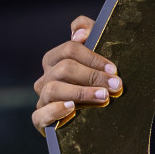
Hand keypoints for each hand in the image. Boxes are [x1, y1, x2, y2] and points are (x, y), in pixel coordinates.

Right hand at [31, 15, 121, 130]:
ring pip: (53, 89)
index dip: (93, 58)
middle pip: (64, 69)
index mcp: (55, 59)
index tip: (114, 70)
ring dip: (81, 92)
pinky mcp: (41, 120)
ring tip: (103, 96)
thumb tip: (78, 34)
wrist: (98, 117)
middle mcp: (46, 78)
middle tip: (115, 85)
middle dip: (92, 76)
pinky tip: (72, 108)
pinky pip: (39, 115)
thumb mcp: (99, 54)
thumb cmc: (98, 79)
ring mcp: (43, 99)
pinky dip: (54, 111)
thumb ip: (90, 32)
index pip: (70, 49)